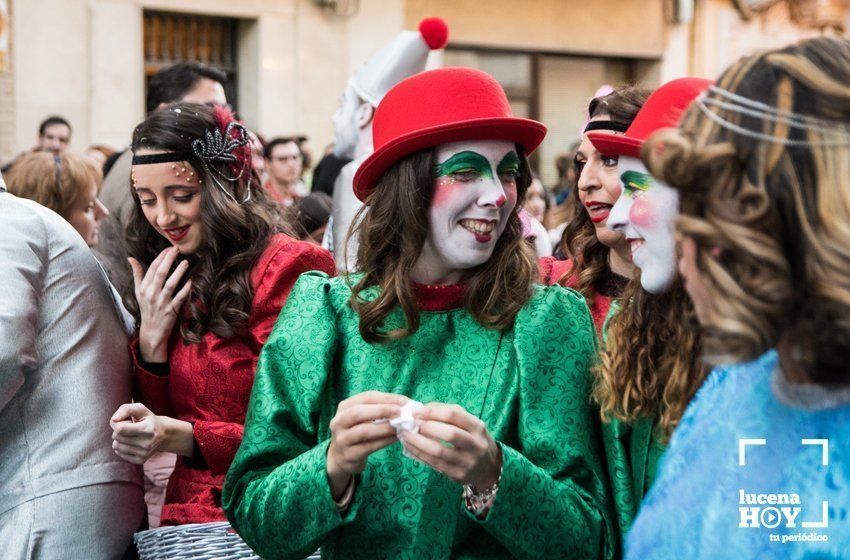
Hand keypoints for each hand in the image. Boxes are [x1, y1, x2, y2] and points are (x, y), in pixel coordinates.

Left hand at [110, 403, 193, 463]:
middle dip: (118, 431)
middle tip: (129, 428)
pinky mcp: (140, 460)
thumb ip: (125, 409)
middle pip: (116, 437)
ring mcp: (144, 453)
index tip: (126, 421)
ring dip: (119, 439)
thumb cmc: (149, 420)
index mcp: (148, 429)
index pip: (120, 428)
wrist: (164, 434)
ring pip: (116, 446)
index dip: (118, 423)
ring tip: (130, 435)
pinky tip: (131, 443)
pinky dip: (122, 447)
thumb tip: (113, 420)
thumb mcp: (140, 409)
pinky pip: (119, 453)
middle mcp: (147, 443)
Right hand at [129, 247, 191, 361]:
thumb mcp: (138, 292)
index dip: (161, 257)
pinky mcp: (171, 310)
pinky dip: (185, 289)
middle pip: (160, 273)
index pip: (152, 268)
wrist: (151, 330)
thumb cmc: (146, 308)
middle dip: (169, 259)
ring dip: (179, 272)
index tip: (168, 249)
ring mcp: (161, 302)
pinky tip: (191, 281)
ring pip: (170, 284)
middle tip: (177, 249)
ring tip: (186, 262)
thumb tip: (130, 258)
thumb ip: (137, 274)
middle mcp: (151, 294)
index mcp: (143, 288)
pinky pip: (179, 298)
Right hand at [326, 391, 409, 498]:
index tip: (406, 402)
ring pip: (364, 431)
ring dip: (385, 427)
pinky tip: (397, 438)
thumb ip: (380, 409)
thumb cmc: (358, 432)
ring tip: (401, 426)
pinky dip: (385, 441)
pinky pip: (369, 447)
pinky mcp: (349, 455)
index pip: (366, 397)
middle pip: (358, 412)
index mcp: (344, 407)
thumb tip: (406, 405)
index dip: (387, 398)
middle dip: (382, 410)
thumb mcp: (363, 417)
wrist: (341, 457)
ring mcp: (342, 439)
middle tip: (402, 413)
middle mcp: (339, 421)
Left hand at [401, 403, 501, 488]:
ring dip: (418, 442)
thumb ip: (448, 413)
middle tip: (410, 424)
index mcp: (478, 427)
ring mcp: (467, 462)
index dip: (432, 412)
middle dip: (426, 427)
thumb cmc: (473, 440)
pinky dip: (419, 454)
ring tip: (405, 435)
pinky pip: (434, 463)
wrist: (488, 468)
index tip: (416, 411)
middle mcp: (476, 445)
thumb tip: (422, 409)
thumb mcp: (469, 424)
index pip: (454, 415)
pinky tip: (409, 447)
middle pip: (449, 433)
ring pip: (439, 451)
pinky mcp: (457, 475)